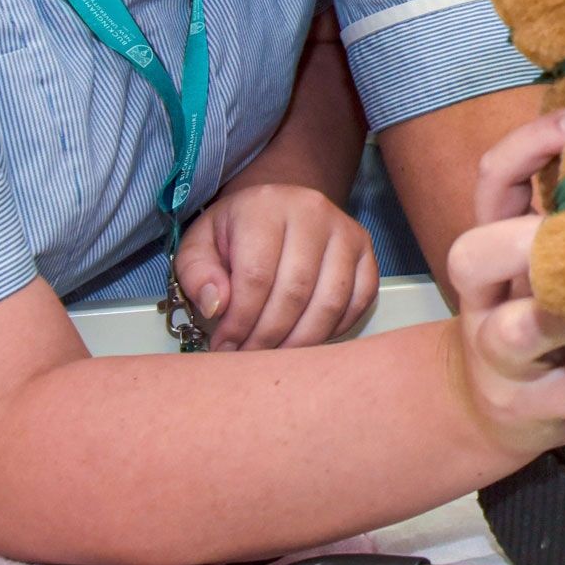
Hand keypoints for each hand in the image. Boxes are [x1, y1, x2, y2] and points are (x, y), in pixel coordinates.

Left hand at [171, 184, 377, 350]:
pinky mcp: (366, 251)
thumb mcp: (200, 244)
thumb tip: (217, 306)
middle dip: (268, 336)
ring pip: (330, 300)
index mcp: (265, 207)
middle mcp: (312, 212)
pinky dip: (335, 328)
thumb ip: (198, 274)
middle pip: (295, 291)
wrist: (278, 207)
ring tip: (275, 355)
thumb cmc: (237, 231)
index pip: (256, 275)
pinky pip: (360, 300)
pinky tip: (307, 338)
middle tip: (249, 357)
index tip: (225, 345)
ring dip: (301, 340)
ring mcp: (346, 231)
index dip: (240, 320)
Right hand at [443, 108, 564, 457]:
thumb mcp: (538, 270)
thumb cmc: (535, 321)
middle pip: (472, 254)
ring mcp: (500, 358)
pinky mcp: (531, 408)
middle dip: (528, 236)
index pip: (490, 183)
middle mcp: (484, 300)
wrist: (492, 414)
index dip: (530, 146)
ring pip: (521, 328)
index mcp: (493, 250)